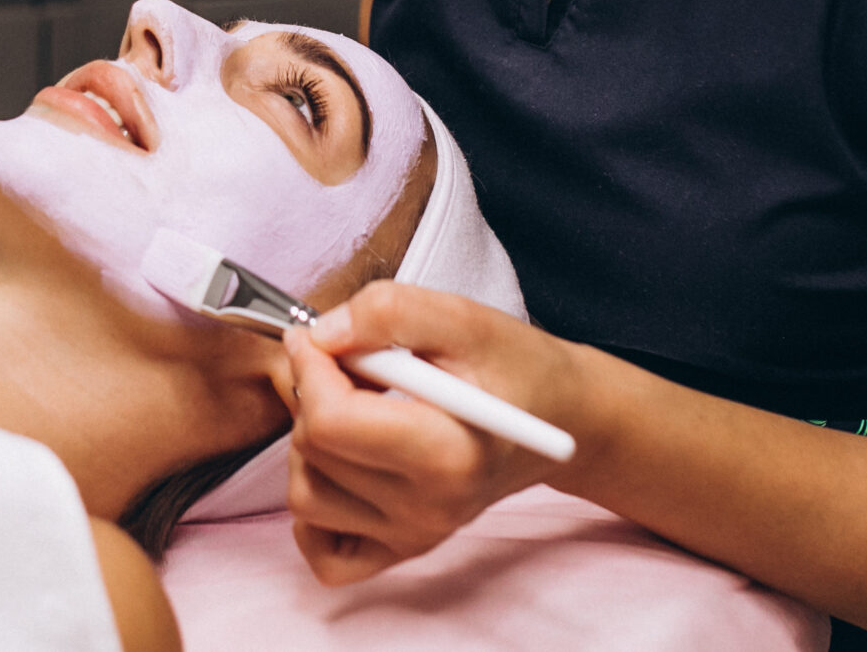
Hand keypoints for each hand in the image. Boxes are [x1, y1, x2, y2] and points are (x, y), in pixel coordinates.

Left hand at [283, 283, 585, 585]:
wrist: (561, 421)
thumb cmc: (514, 368)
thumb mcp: (464, 318)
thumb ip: (391, 312)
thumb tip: (321, 336)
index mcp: (448, 455)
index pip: (331, 422)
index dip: (310, 368)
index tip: (317, 338)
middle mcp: (430, 509)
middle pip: (314, 452)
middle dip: (314, 396)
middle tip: (351, 366)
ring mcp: (415, 536)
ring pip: (306, 497)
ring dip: (310, 444)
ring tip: (356, 410)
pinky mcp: (403, 550)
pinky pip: (322, 553)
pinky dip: (315, 512)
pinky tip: (343, 466)